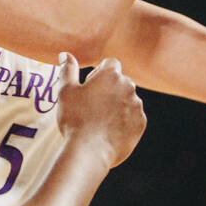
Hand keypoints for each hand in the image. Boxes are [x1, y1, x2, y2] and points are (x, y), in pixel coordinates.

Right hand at [55, 52, 145, 167]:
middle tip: (91, 105)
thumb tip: (65, 55)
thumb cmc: (75, 118)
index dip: (99, 74)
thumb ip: (68, 70)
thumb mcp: (66, 92)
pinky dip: (123, 120)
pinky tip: (107, 130)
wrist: (90, 150)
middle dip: (109, 89)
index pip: (110, 64)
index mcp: (111, 75)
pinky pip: (132, 117)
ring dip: (117, 105)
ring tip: (99, 120)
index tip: (89, 87)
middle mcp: (128, 86)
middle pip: (120, 81)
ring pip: (127, 99)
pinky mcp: (140, 123)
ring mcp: (137, 105)